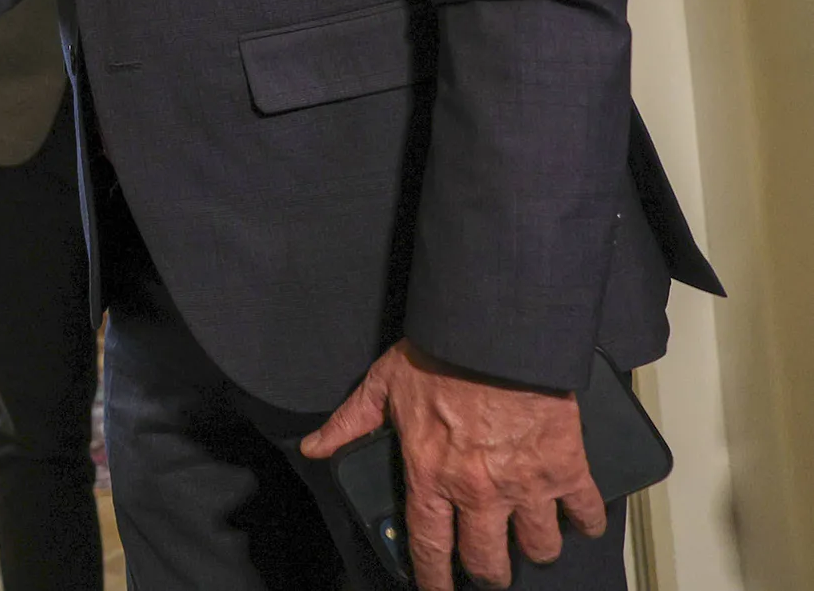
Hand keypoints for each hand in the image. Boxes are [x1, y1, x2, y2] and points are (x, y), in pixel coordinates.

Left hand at [300, 340, 604, 589]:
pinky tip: (580, 520)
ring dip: (536, 549)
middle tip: (489, 570)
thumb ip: (349, 423)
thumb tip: (315, 448)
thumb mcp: (381, 386)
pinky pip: (585, 511)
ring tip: (532, 543)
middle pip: (487, 560)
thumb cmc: (437, 356)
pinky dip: (586, 520)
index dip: (433, 579)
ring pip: (538, 545)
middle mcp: (479, 491)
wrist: (494, 335)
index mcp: (431, 476)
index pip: (429, 546)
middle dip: (489, 573)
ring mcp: (526, 484)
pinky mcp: (565, 468)